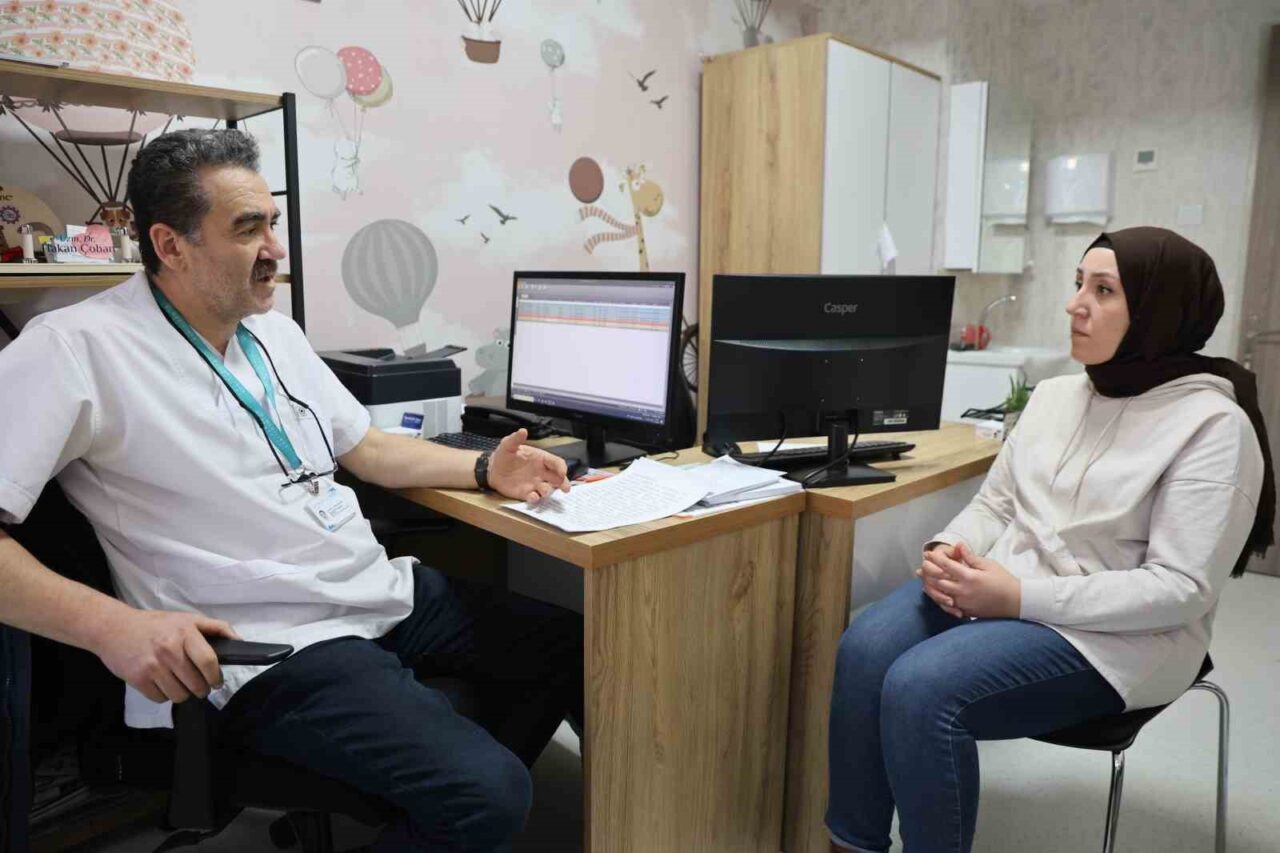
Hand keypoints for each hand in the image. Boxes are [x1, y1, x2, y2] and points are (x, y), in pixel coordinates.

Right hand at [93, 608, 239, 703]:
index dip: (216, 677)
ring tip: (180, 684)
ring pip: (179, 695)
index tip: (217, 682)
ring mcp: (152, 666)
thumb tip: (239, 640)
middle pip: (196, 684)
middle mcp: (169, 650)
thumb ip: (215, 627)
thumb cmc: (155, 624)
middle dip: (202, 689)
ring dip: (183, 694)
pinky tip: (162, 683)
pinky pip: (160, 699)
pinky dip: (164, 695)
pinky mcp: (138, 680)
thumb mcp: (186, 619)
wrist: (114, 629)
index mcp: (185, 632)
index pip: (208, 662)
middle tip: (200, 687)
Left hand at [486, 429, 570, 502]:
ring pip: (547, 489)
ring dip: (548, 491)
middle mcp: (541, 472)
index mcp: (540, 459)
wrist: (492, 469)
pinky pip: (534, 497)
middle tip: (566, 488)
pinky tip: (533, 497)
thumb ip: (516, 439)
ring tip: (544, 491)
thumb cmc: (504, 455)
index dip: (561, 467)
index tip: (562, 472)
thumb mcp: (508, 445)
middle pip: (558, 478)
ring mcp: (534, 484)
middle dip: (564, 483)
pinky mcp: (526, 493)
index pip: (556, 463)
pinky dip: (535, 498)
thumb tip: (523, 431)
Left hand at [917, 541, 1020, 619]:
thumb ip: (970, 557)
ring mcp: (963, 603)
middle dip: (929, 573)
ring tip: (924, 580)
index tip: (927, 554)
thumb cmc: (1003, 580)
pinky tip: (935, 594)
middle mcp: (963, 591)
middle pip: (939, 581)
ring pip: (940, 595)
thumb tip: (958, 544)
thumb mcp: (988, 565)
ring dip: (931, 587)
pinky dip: (940, 599)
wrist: (1015, 602)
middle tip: (922, 566)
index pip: (947, 566)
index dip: (935, 559)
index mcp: (969, 577)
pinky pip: (948, 606)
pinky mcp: (966, 611)